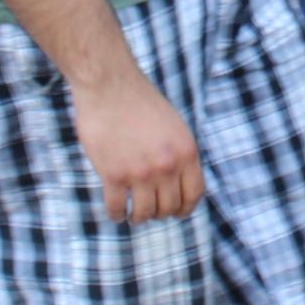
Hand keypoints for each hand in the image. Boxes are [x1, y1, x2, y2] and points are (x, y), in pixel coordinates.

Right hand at [71, 73, 203, 223]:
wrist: (110, 86)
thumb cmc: (140, 102)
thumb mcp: (175, 126)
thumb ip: (179, 153)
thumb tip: (180, 182)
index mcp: (186, 152)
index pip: (194, 194)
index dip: (186, 208)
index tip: (178, 213)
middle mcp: (167, 166)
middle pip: (169, 207)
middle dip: (160, 213)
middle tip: (151, 211)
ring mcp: (140, 172)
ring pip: (144, 213)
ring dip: (139, 218)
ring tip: (133, 215)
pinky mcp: (114, 175)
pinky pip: (117, 207)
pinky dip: (116, 214)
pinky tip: (116, 212)